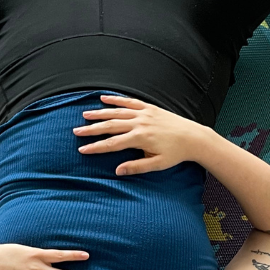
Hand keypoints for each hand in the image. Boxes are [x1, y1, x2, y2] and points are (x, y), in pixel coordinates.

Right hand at [72, 95, 205, 174]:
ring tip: (84, 115)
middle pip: (110, 126)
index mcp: (139, 138)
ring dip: (99, 114)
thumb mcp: (157, 164)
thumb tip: (117, 170)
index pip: (112, 143)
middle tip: (76, 131)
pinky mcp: (149, 108)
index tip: (82, 149)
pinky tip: (103, 99)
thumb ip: (136, 167)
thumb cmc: (175, 153)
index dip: (96, 147)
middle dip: (92, 129)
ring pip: (116, 113)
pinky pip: (129, 102)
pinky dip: (115, 100)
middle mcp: (139, 124)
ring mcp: (143, 114)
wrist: (193, 137)